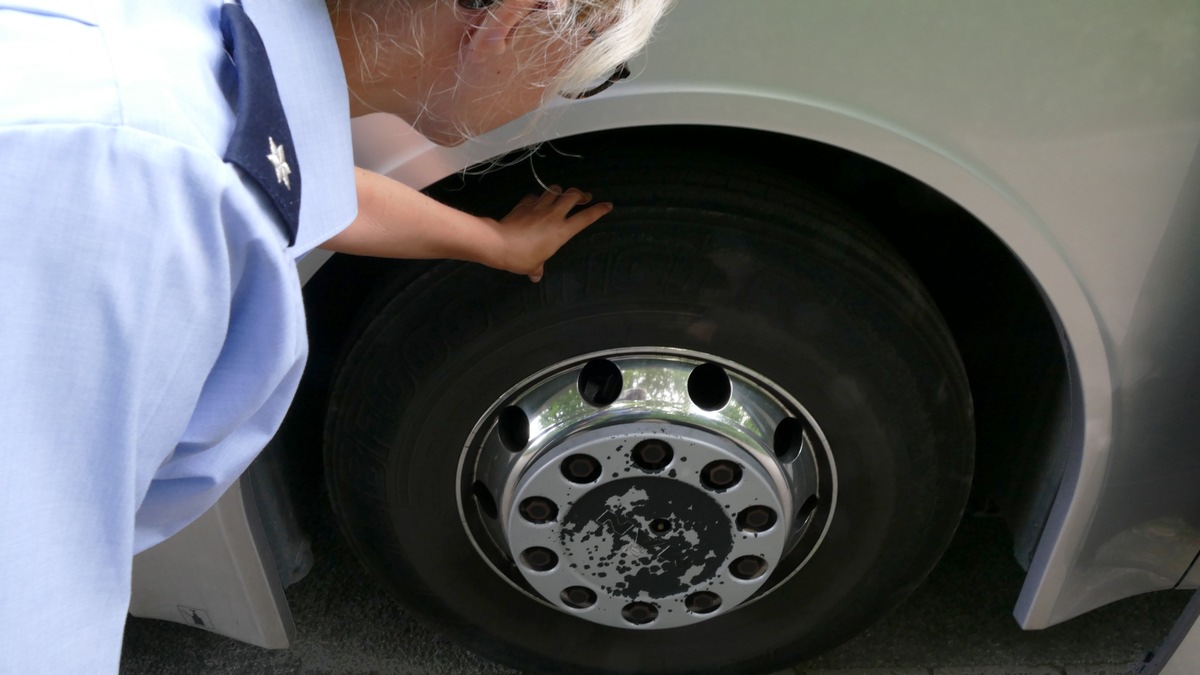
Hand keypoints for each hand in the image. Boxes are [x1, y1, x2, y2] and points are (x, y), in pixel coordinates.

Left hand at [487, 186, 612, 281]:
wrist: (499, 243)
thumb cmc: (521, 257)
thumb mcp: (532, 266)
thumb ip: (537, 268)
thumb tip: (536, 275)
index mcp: (562, 231)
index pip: (585, 218)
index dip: (598, 210)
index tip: (607, 205)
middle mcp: (553, 215)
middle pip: (573, 196)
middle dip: (581, 194)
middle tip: (583, 197)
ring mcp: (539, 207)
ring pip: (554, 190)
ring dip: (560, 191)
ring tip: (561, 195)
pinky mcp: (525, 204)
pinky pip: (535, 196)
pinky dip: (538, 197)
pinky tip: (536, 202)